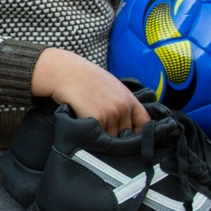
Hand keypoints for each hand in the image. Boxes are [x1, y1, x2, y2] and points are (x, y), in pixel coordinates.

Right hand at [32, 47, 147, 134]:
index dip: (139, 132)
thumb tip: (125, 120)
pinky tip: (84, 124)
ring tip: (92, 125)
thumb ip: (121, 101)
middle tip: (103, 130)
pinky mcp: (97, 119)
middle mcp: (123, 107)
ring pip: (111, 137)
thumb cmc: (85, 77)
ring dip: (102, 136)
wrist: (66, 73)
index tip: (131, 135)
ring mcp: (111, 113)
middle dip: (116, 135)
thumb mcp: (111, 85)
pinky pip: (98, 136)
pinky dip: (92, 135)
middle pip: (125, 133)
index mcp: (128, 98)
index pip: (144, 122)